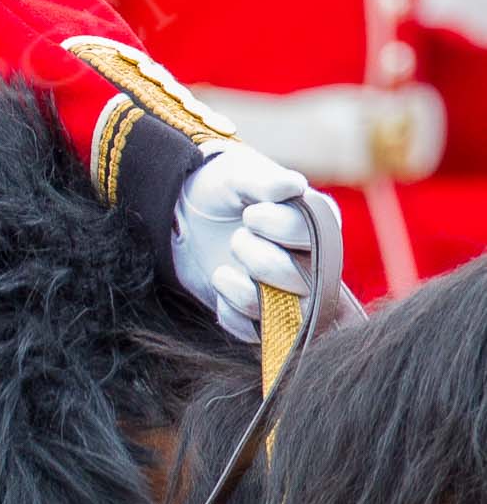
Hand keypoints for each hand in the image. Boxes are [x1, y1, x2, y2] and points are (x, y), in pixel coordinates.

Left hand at [171, 141, 340, 343]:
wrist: (187, 213)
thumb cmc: (221, 188)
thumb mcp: (236, 172)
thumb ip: (264, 181)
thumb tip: (295, 185)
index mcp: (317, 222)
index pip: (311, 236)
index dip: (275, 226)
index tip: (249, 214)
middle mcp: (315, 264)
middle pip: (301, 280)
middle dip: (256, 257)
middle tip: (237, 237)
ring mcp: (292, 296)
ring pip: (279, 311)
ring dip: (240, 287)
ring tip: (225, 265)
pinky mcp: (266, 320)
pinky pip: (251, 331)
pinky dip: (228, 308)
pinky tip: (223, 281)